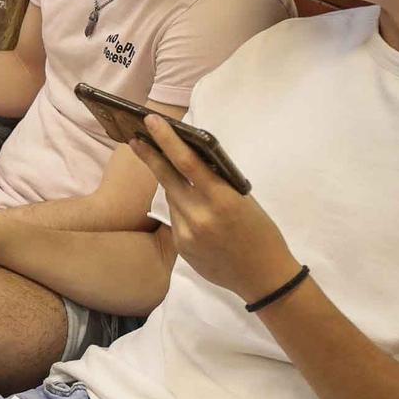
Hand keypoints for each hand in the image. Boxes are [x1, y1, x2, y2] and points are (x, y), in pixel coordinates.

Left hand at [133, 116, 296, 308]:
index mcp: (222, 199)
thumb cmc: (260, 231)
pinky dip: (181, 209)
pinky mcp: (181, 247)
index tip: (152, 122)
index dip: (167, 140)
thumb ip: (216, 182)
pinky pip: (175, 219)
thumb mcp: (243, 200)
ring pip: (171, 198)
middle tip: (135, 138)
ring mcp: (187, 233)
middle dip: (149, 155)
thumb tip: (190, 161)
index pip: (187, 162)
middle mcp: (200, 216)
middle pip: (167, 178)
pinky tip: (193, 211)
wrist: (263, 277)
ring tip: (174, 175)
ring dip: (171, 184)